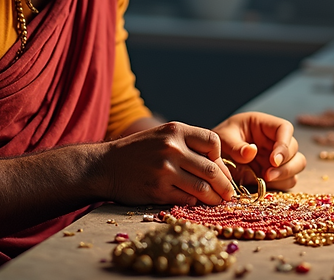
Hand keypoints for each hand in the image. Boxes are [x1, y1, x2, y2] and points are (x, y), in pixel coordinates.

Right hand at [101, 122, 235, 205]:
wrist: (104, 166)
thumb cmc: (137, 151)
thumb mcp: (162, 136)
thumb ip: (188, 145)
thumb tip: (219, 167)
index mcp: (175, 131)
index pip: (213, 142)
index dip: (220, 157)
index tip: (218, 167)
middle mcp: (172, 148)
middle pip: (212, 169)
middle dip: (225, 184)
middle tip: (229, 193)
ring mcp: (165, 170)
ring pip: (203, 188)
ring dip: (214, 198)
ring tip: (218, 201)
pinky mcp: (158, 190)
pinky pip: (187, 199)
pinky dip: (194, 203)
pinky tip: (195, 202)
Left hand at [212, 112, 305, 189]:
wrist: (211, 158)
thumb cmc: (218, 141)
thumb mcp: (222, 138)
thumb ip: (235, 146)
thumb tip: (252, 151)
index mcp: (263, 125)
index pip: (284, 128)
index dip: (284, 144)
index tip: (273, 160)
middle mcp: (274, 141)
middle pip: (294, 149)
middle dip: (285, 164)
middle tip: (268, 175)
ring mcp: (276, 158)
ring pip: (297, 165)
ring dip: (285, 175)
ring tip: (265, 180)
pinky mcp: (275, 173)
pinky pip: (288, 180)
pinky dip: (281, 184)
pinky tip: (265, 186)